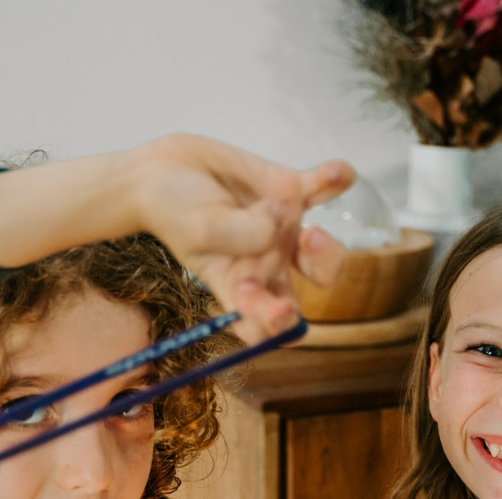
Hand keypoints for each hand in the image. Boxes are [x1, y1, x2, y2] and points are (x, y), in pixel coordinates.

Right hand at [138, 135, 354, 343]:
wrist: (164, 170)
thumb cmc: (173, 210)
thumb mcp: (198, 228)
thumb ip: (239, 234)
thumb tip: (278, 222)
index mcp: (240, 288)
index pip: (266, 325)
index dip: (278, 325)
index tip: (280, 311)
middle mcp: (268, 265)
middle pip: (313, 287)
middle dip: (320, 269)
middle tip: (306, 241)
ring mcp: (283, 231)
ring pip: (325, 251)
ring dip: (327, 241)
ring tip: (301, 212)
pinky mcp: (290, 192)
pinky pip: (324, 188)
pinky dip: (335, 179)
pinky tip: (337, 173)